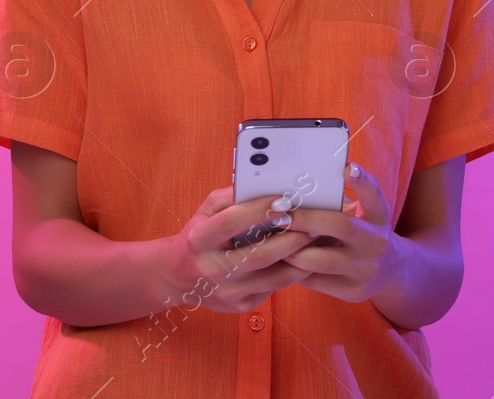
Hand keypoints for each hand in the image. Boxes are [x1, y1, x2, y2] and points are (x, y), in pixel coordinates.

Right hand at [157, 186, 316, 313]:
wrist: (178, 277)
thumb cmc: (198, 235)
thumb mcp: (205, 212)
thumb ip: (230, 198)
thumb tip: (263, 186)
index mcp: (199, 240)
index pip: (232, 222)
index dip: (260, 210)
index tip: (285, 200)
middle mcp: (211, 269)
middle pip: (259, 255)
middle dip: (290, 238)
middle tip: (313, 225)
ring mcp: (227, 291)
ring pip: (273, 277)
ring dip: (300, 259)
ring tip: (315, 242)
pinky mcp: (240, 306)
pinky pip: (274, 289)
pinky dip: (292, 273)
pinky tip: (304, 260)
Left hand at [281, 162, 401, 302]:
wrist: (391, 272)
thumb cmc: (365, 233)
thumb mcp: (367, 214)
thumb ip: (342, 202)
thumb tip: (298, 188)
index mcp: (379, 216)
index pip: (374, 195)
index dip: (362, 181)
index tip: (347, 168)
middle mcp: (376, 242)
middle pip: (341, 227)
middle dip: (305, 220)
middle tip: (279, 215)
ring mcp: (365, 269)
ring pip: (321, 260)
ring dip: (292, 250)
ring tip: (273, 240)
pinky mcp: (352, 291)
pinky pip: (315, 281)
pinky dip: (294, 270)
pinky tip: (280, 262)